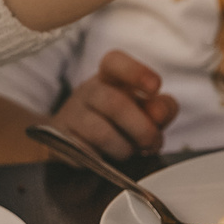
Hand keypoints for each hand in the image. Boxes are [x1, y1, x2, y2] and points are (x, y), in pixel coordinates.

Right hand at [40, 50, 178, 159]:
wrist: (75, 137)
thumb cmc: (119, 119)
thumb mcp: (145, 108)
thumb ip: (161, 108)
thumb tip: (158, 113)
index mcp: (109, 76)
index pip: (115, 62)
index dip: (136, 72)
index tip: (155, 87)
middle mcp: (88, 91)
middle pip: (114, 103)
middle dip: (141, 128)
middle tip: (152, 142)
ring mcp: (72, 115)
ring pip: (101, 133)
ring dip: (124, 148)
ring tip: (129, 152)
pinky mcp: (61, 141)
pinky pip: (86, 154)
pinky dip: (104, 161)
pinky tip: (107, 158)